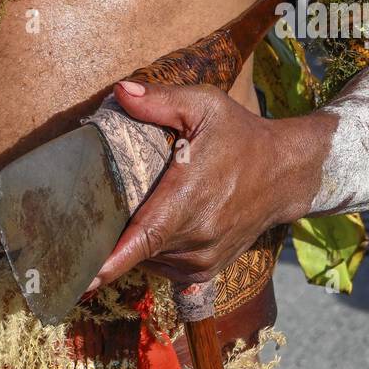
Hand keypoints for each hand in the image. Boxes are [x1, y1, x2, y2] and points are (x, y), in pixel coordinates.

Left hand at [87, 80, 285, 290]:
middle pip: (138, 248)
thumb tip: (120, 91)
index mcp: (190, 196)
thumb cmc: (241, 135)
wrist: (285, 173)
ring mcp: (204, 258)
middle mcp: (197, 235)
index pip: (145, 236)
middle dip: (109, 240)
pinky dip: (151, 255)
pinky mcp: (208, 269)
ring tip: (122, 215)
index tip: (85, 278)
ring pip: (150, 261)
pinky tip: (147, 229)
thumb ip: (159, 100)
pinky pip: (166, 269)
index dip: (113, 259)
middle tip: (82, 222)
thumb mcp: (204, 105)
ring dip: (132, 245)